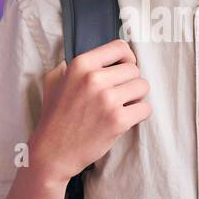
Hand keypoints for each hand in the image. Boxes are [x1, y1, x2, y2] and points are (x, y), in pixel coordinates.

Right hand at [29, 39, 150, 185]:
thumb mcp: (55, 81)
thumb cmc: (55, 117)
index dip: (127, 58)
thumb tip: (95, 57)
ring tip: (121, 106)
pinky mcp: (117, 120)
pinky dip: (139, 114)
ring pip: (143, 87)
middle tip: (118, 95)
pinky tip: (125, 119)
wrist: (52, 152)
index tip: (124, 68)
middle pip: (134, 69)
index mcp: (80, 65)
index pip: (119, 47)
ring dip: (136, 98)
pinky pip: (145, 109)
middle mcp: (94, 79)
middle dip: (130, 82)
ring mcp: (107, 100)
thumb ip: (71, 65)